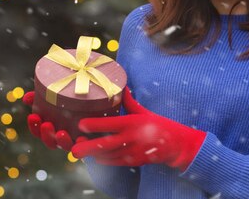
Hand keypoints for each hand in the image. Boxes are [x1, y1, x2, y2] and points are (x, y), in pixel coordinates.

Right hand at [22, 91, 86, 150]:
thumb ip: (43, 95)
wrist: (101, 101)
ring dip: (62, 142)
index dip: (34, 126)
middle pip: (51, 142)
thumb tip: (26, 98)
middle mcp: (64, 137)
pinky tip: (82, 138)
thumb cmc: (77, 97)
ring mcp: (78, 140)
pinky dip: (83, 144)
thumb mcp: (60, 94)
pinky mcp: (92, 141)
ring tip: (61, 133)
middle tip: (46, 124)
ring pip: (67, 147)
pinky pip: (87, 147)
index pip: (39, 131)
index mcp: (54, 127)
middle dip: (46, 135)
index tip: (32, 116)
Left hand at [71, 88, 205, 170]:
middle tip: (74, 149)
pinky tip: (95, 158)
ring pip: (108, 156)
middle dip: (88, 147)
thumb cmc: (158, 124)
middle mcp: (131, 138)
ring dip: (93, 155)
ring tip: (80, 152)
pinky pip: (116, 162)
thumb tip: (121, 86)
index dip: (95, 125)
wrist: (175, 144)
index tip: (81, 124)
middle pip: (106, 144)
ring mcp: (132, 152)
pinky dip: (104, 161)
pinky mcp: (134, 161)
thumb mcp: (143, 111)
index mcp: (132, 123)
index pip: (110, 124)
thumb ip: (129, 101)